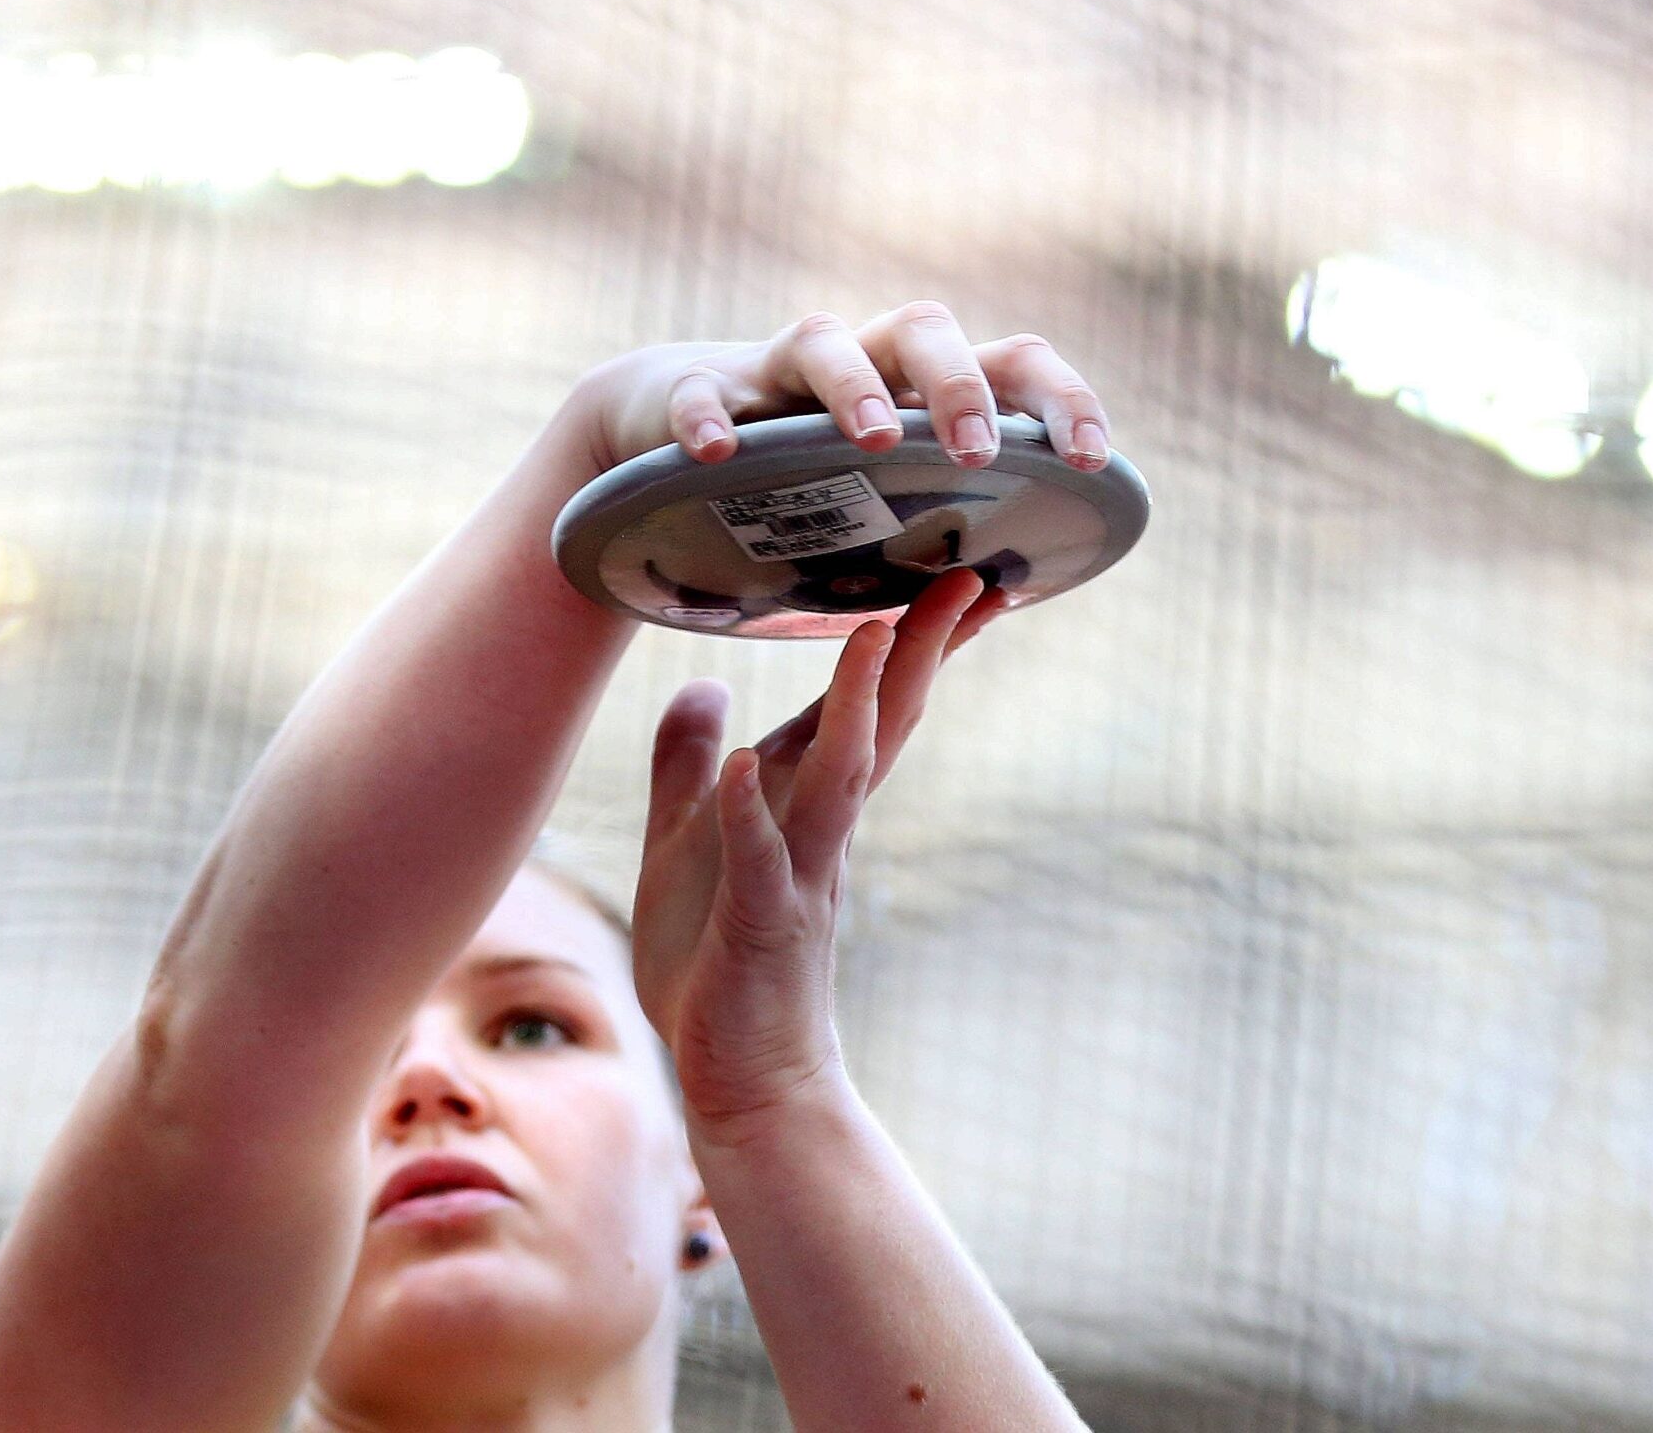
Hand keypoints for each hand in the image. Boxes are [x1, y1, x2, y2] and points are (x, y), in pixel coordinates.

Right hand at [564, 301, 1115, 473]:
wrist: (695, 436)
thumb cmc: (819, 479)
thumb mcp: (893, 501)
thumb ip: (946, 527)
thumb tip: (1019, 585)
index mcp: (930, 385)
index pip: (1015, 364)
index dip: (1062, 400)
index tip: (1091, 460)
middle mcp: (867, 358)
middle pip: (925, 330)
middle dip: (958, 386)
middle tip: (978, 451)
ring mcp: (780, 369)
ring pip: (822, 342)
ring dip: (853, 386)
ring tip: (874, 439)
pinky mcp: (703, 390)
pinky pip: (703, 392)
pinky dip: (710, 417)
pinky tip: (718, 453)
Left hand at [627, 568, 1001, 1143]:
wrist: (742, 1076)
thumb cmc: (716, 961)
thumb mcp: (686, 842)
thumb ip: (688, 764)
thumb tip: (702, 687)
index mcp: (804, 805)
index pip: (867, 708)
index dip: (907, 643)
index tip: (952, 575)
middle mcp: (817, 831)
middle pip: (881, 726)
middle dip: (919, 653)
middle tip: (966, 579)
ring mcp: (797, 876)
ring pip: (837, 780)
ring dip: (855, 709)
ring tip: (873, 635)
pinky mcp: (761, 927)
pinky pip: (761, 863)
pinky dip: (752, 813)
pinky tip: (744, 763)